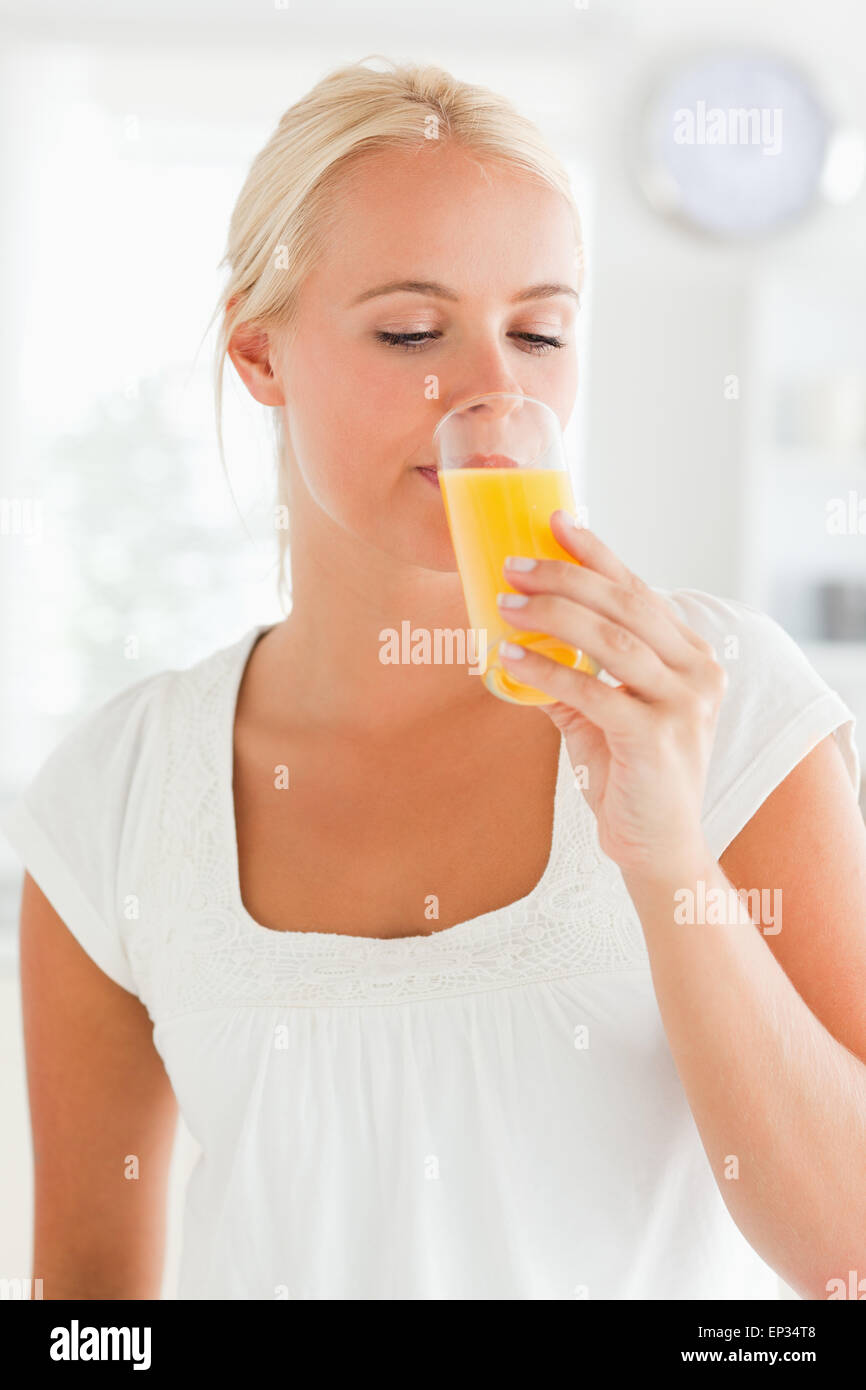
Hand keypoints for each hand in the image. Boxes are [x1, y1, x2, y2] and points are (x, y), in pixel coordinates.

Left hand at [497, 510, 726, 881]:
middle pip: (625, 604)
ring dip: (552, 615)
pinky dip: (547, 670)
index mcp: (690, 655)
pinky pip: (594, 690)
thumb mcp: (600, 716)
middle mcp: (697, 670)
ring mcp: (683, 702)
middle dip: (566, 577)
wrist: (659, 847)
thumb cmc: (631, 777)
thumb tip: (520, 641)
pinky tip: (510, 659)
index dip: (597, 553)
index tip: (558, 521)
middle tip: (514, 565)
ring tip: (506, 603)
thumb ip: (572, 678)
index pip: (639, 590)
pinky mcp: (657, 736)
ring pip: (612, 639)